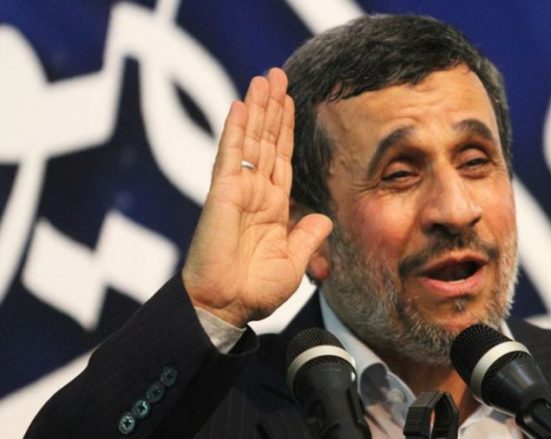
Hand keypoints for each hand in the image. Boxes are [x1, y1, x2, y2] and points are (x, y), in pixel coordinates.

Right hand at [182, 68, 331, 326]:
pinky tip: (240, 106)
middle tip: (277, 75)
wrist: (227, 307)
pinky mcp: (222, 194)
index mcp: (273, 206)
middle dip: (273, 107)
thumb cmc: (254, 290)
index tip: (290, 101)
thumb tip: (323, 219)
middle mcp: (256, 193)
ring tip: (264, 78)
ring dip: (257, 108)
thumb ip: (308, 237)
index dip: (285, 129)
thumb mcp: (293, 263)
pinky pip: (230, 156)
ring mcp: (238, 190)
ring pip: (250, 140)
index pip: (281, 158)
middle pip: (267, 140)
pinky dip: (235, 130)